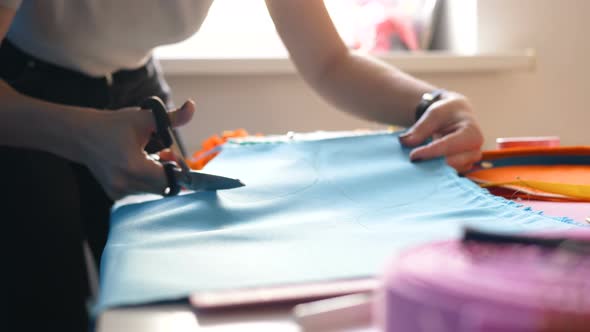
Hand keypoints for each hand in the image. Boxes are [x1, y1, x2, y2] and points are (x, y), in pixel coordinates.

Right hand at [80, 100, 194, 199]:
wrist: (81, 135)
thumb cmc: (114, 125)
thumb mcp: (144, 118)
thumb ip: (173, 117)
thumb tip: (192, 106)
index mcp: (133, 166)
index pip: (169, 180)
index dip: (179, 172)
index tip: (179, 160)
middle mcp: (125, 183)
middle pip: (163, 187)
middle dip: (169, 172)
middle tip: (164, 153)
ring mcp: (118, 191)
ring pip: (153, 190)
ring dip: (157, 176)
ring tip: (148, 155)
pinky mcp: (115, 194)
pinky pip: (140, 191)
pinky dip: (145, 180)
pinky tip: (137, 165)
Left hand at [399, 92, 482, 172]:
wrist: (457, 115)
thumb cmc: (447, 112)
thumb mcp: (433, 114)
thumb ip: (420, 128)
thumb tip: (404, 141)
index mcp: (472, 134)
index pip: (447, 147)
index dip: (428, 152)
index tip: (412, 156)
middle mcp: (475, 150)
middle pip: (450, 163)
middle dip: (431, 162)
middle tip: (413, 161)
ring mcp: (469, 161)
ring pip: (449, 171)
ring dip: (432, 168)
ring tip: (419, 162)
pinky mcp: (462, 168)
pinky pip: (448, 175)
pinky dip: (435, 171)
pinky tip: (425, 165)